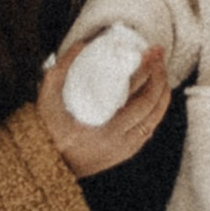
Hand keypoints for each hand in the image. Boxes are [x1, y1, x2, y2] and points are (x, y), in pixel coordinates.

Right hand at [38, 33, 170, 176]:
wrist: (47, 165)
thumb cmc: (47, 132)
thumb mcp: (47, 99)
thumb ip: (61, 70)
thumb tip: (82, 45)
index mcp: (107, 131)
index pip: (141, 100)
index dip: (150, 74)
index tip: (149, 53)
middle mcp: (121, 143)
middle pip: (153, 107)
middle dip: (160, 76)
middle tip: (158, 53)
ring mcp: (125, 150)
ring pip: (155, 119)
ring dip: (162, 91)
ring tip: (160, 68)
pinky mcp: (125, 153)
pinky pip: (149, 128)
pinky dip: (156, 108)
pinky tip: (155, 92)